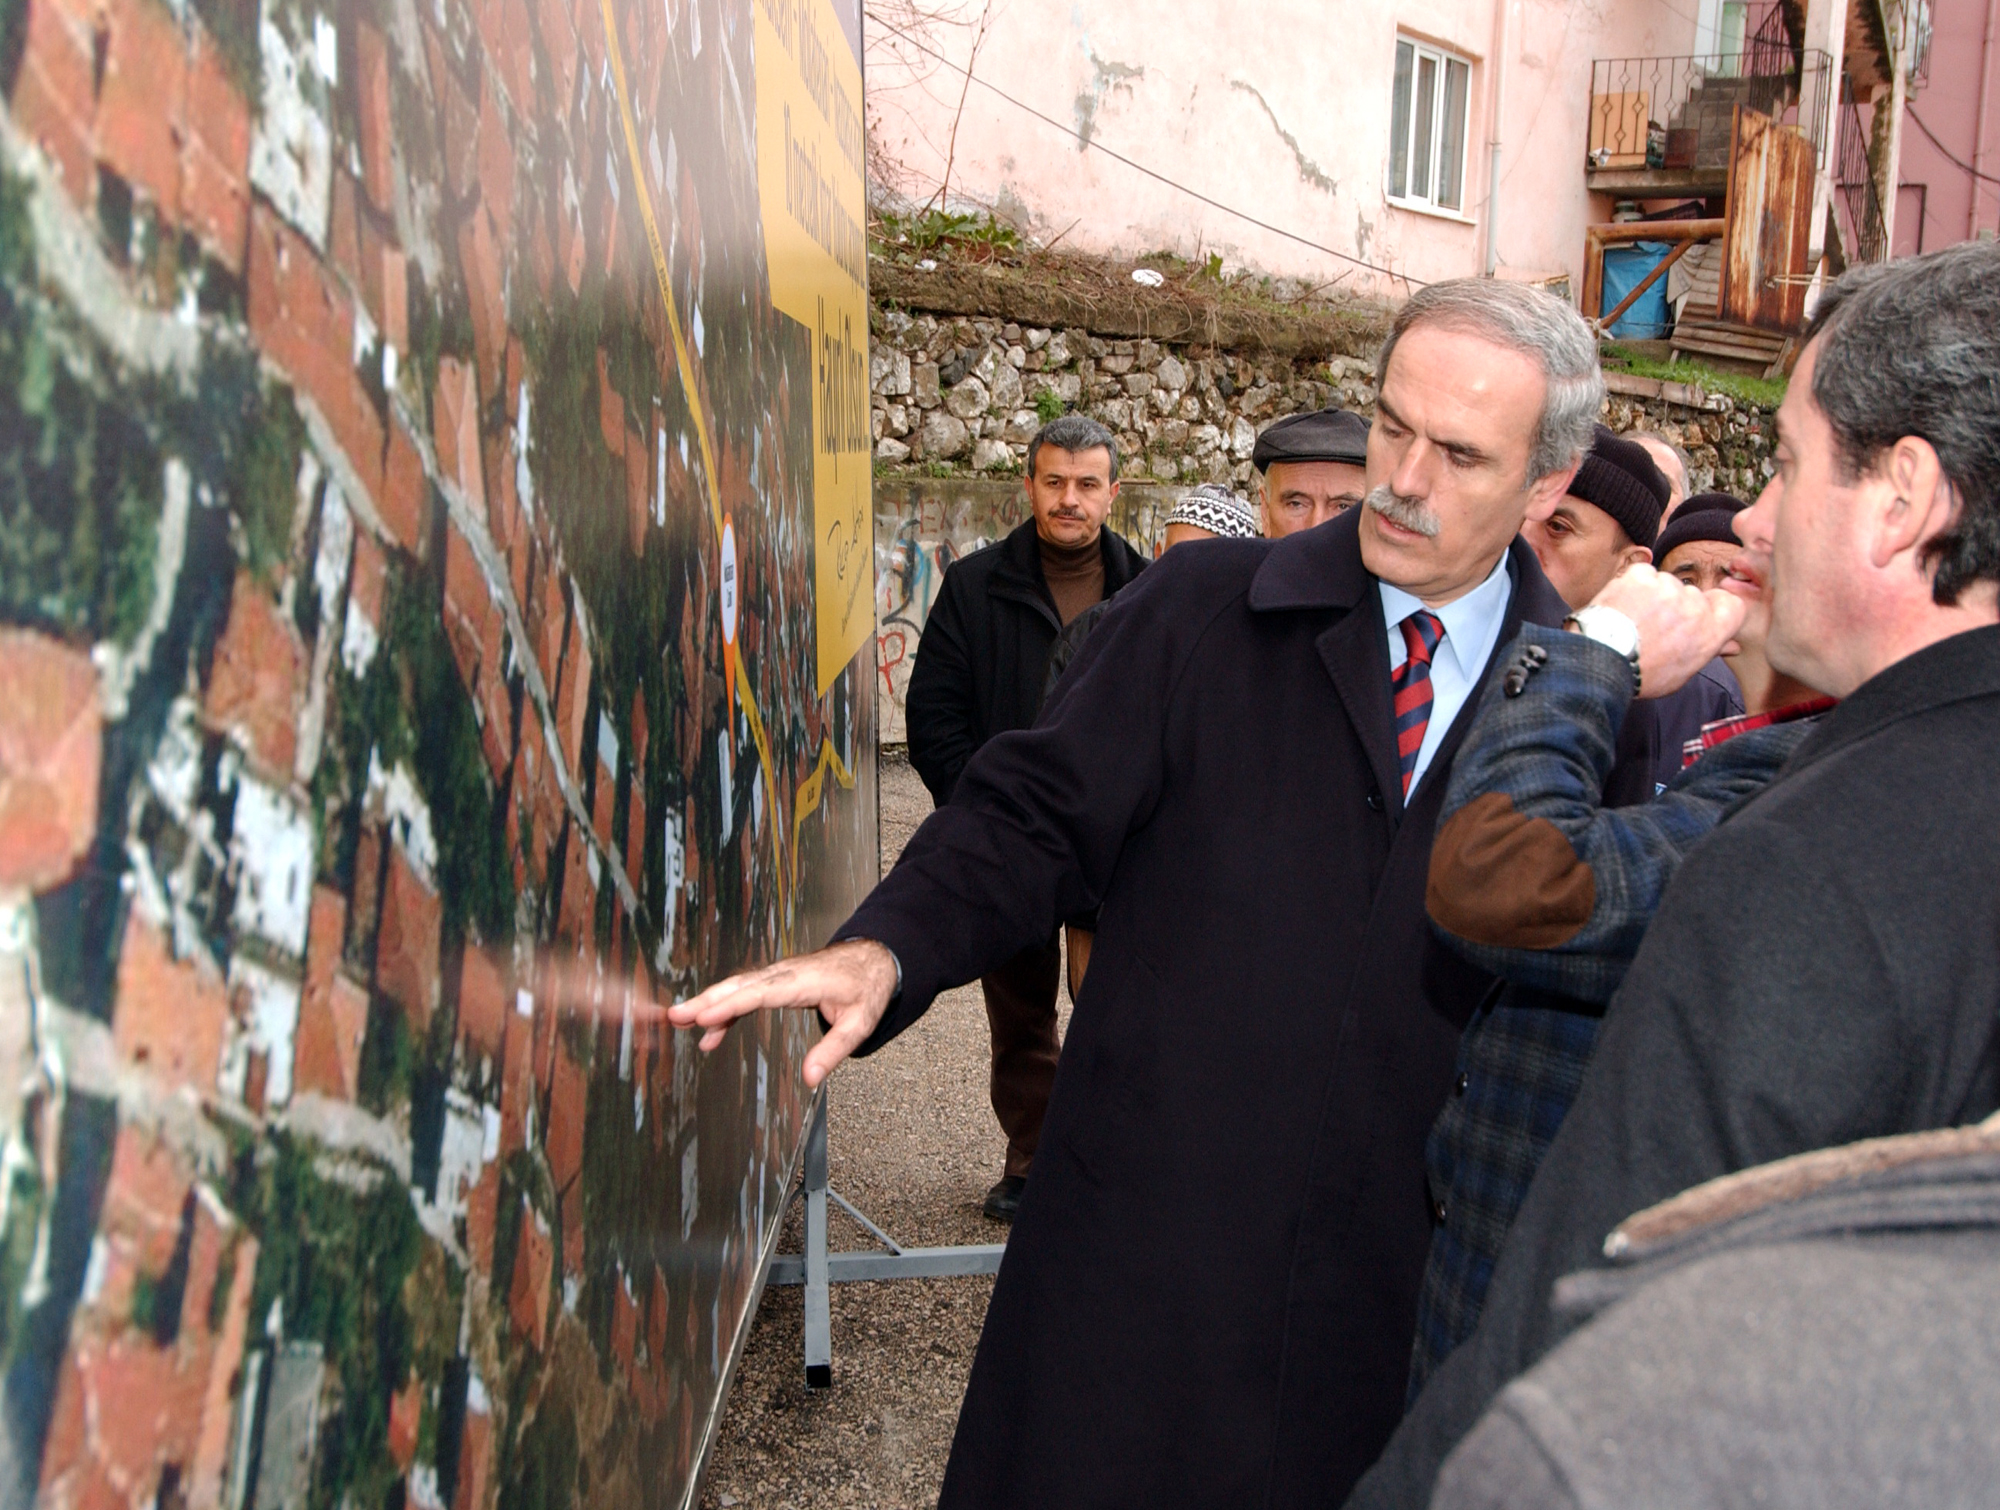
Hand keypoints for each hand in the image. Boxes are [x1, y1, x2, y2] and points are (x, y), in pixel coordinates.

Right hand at [666, 939, 898, 1086]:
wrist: (875, 958)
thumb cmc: (867, 988)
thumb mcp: (859, 1024)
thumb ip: (833, 1050)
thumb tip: (809, 1078)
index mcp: (803, 982)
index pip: (761, 993)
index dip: (731, 1005)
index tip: (704, 1017)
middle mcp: (785, 974)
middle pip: (739, 986)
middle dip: (706, 1001)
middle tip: (675, 1016)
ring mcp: (779, 975)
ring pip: (737, 987)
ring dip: (708, 1003)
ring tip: (679, 1022)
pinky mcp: (777, 981)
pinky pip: (745, 992)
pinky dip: (725, 1010)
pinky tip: (710, 1034)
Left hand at [1588, 564, 1746, 698]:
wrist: (1603, 662)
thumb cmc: (1644, 673)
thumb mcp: (1683, 670)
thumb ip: (1708, 649)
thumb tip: (1731, 645)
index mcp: (1711, 630)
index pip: (1731, 605)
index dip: (1715, 608)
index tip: (1697, 616)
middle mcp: (1695, 605)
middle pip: (1692, 595)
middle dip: (1676, 607)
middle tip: (1653, 627)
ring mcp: (1668, 588)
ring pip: (1666, 583)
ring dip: (1653, 595)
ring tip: (1634, 620)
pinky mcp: (1642, 576)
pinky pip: (1643, 574)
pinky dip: (1633, 585)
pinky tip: (1624, 606)